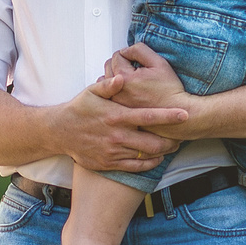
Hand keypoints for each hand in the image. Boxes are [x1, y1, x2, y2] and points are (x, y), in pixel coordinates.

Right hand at [48, 81, 190, 176]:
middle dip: (171, 140)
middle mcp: (117, 136)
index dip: (169, 116)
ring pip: (146, 156)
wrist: (60, 132)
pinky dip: (149, 164)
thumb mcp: (91, 92)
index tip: (185, 114)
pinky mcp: (110, 163)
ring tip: (172, 146)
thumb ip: (109, 84)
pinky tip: (156, 158)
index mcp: (116, 116)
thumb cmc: (79, 109)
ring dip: (162, 152)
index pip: (148, 116)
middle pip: (153, 142)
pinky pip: (135, 167)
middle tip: (181, 137)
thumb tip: (123, 77)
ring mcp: (114, 151)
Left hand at [95, 42, 205, 138]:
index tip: (139, 62)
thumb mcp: (158, 63)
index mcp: (124, 77)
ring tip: (131, 81)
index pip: (117, 56)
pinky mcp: (117, 112)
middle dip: (120, 65)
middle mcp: (115, 92)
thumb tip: (125, 50)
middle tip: (136, 71)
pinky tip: (126, 91)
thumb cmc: (169, 90)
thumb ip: (139, 50)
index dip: (129, 55)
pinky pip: (108, 95)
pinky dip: (113, 90)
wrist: (176, 113)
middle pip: (109, 67)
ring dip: (115, 77)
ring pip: (106, 81)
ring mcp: (115, 104)